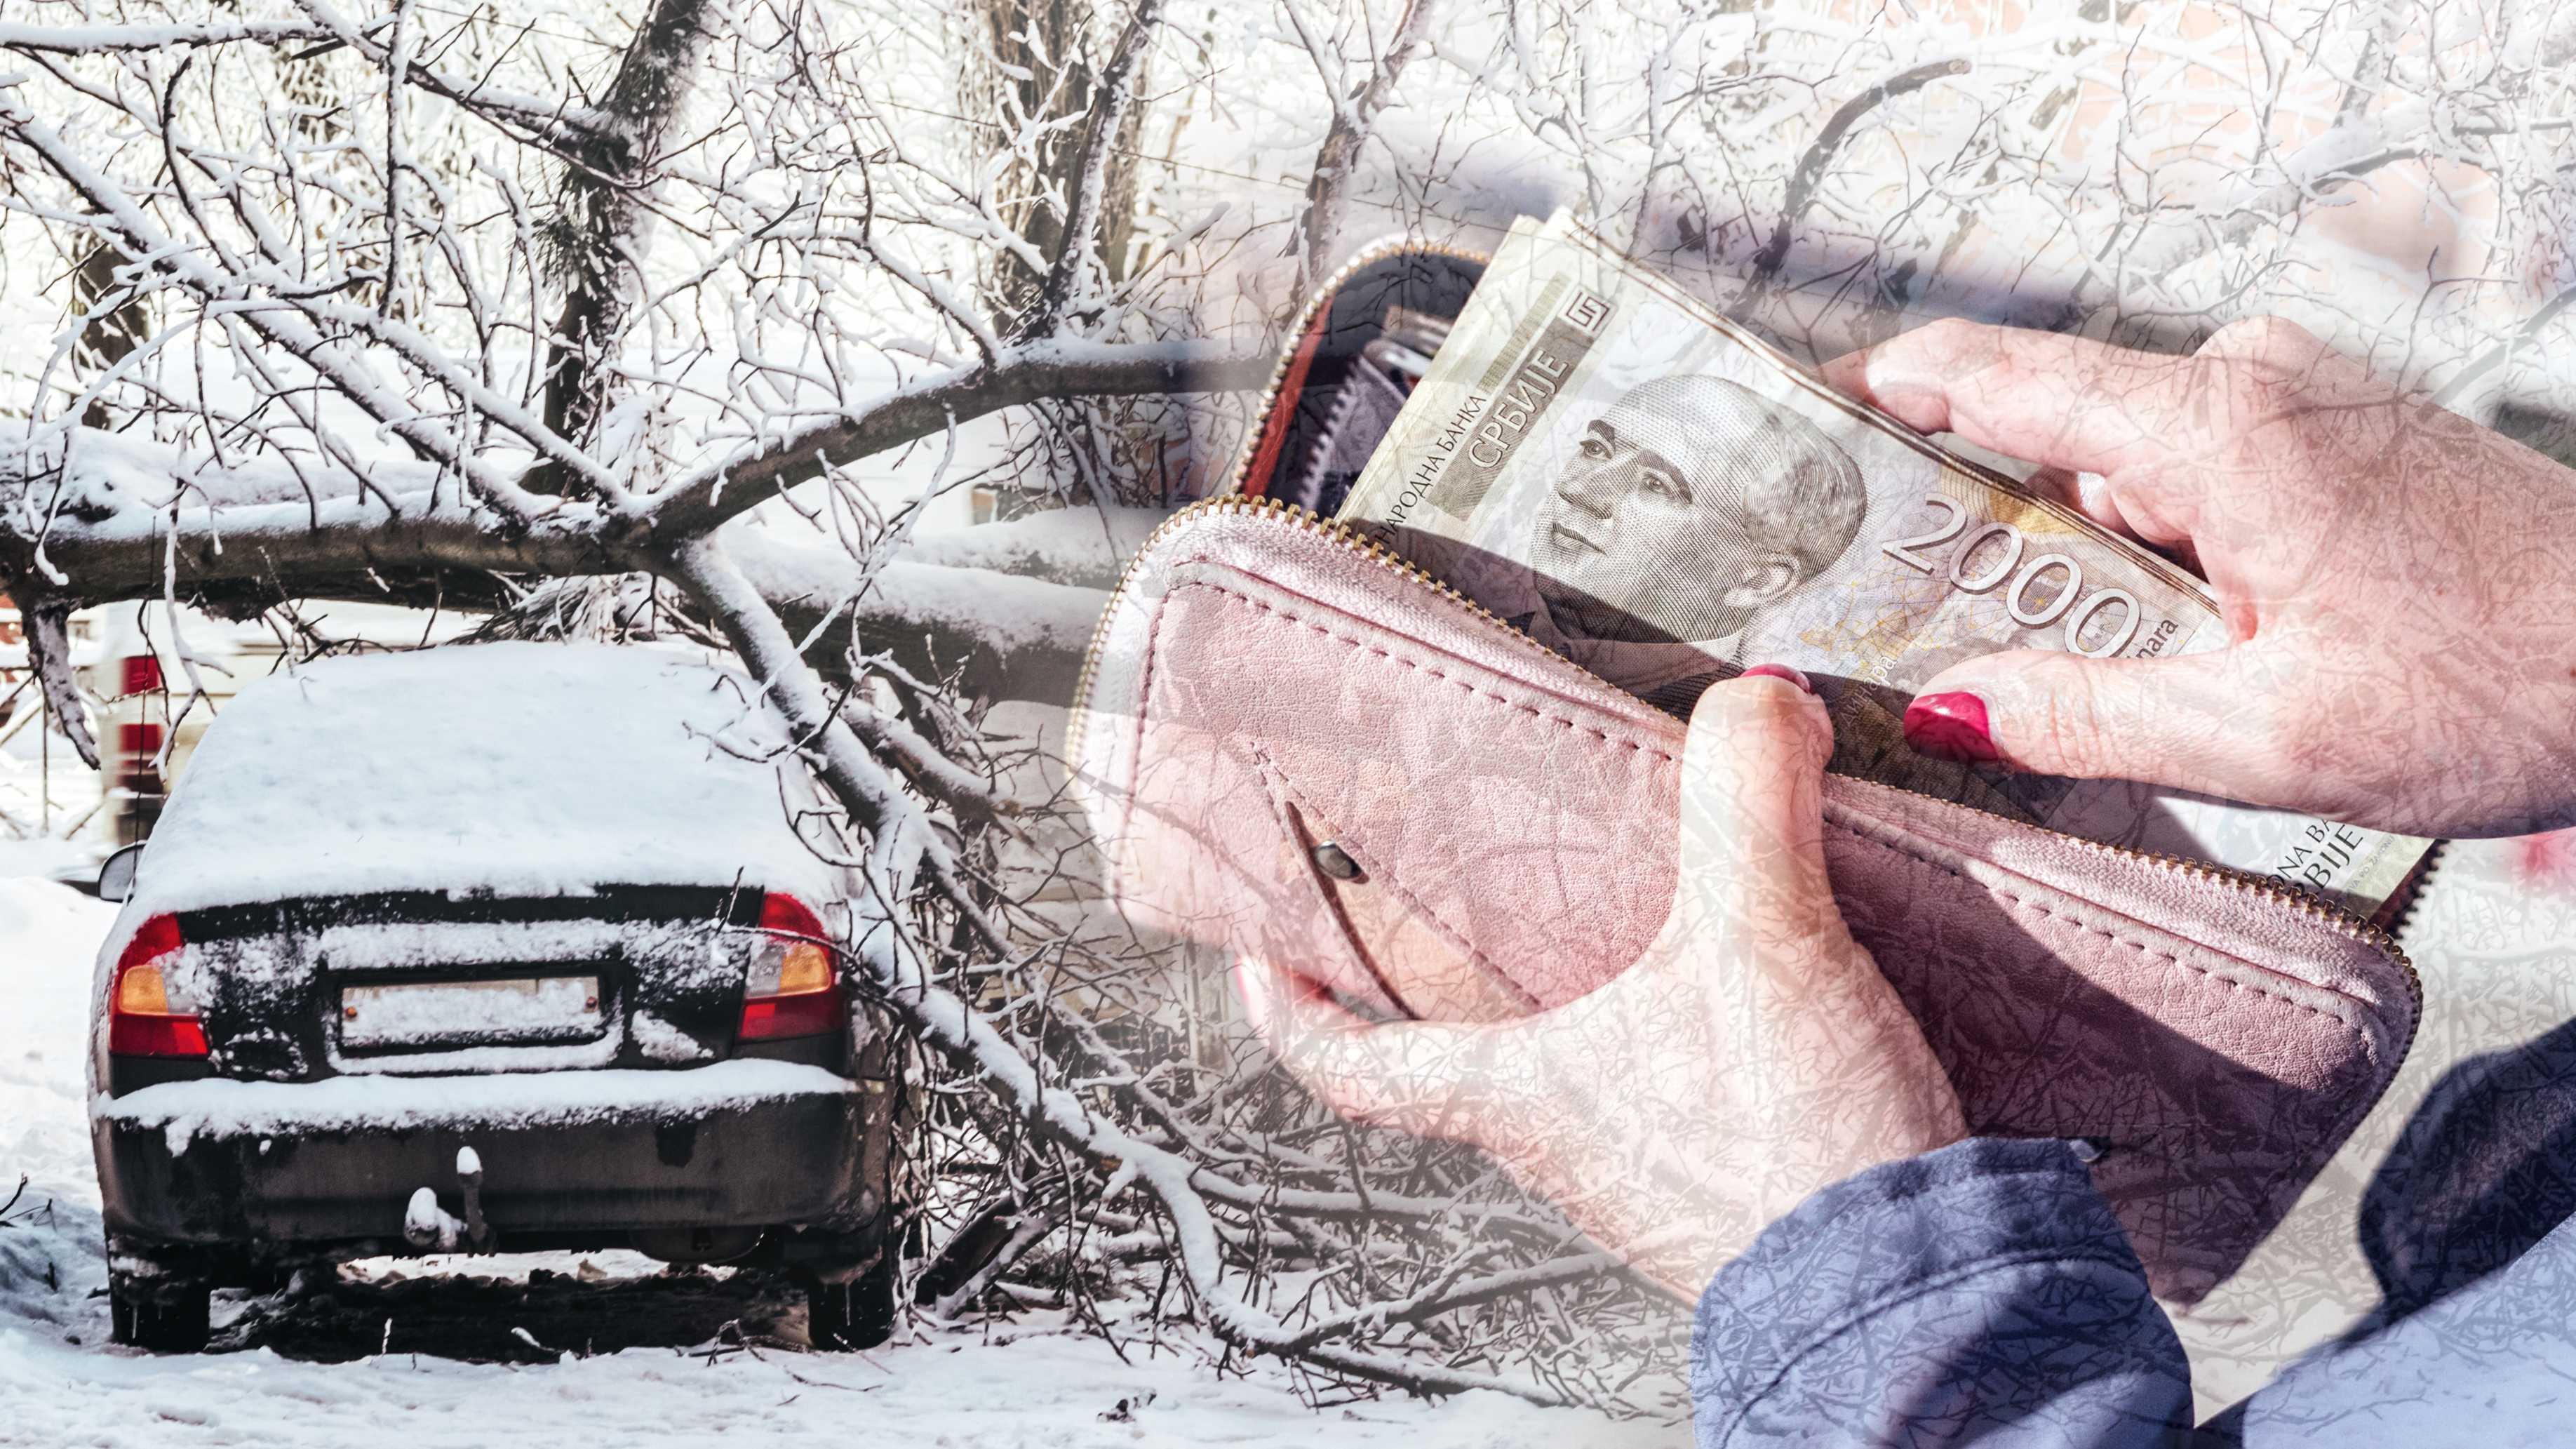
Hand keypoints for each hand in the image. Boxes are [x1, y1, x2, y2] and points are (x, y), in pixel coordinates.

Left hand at [1237, 675, 1966, 1300]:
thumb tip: (1753, 698)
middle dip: (1450, 969)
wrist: (1921, 1295)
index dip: (1289, 1004)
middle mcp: (1566, 1146)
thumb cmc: (1796, 1152)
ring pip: (1578, 1072)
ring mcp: (1648, 1178)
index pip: (1355, 1063)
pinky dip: (1681, 1035)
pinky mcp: (1736, 1190)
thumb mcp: (1761, 941)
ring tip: (1616, 908)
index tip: (1256, 949)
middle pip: (1465, 1051)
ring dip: (1578, 998)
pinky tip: (1745, 988)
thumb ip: (1743, 802)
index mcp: (1522, 1097)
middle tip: (1455, 879)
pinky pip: (1677, 1098)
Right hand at [1822, 316, 2575, 838]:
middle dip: (1988, 527)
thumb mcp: (2272, 740)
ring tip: (2104, 665)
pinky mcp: (2331, 432)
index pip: (2001, 374)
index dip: (1887, 389)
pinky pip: (2194, 474)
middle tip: (1946, 630)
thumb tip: (1951, 712)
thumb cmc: (2512, 682)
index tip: (1805, 414)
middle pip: (2053, 429)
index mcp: (2220, 431)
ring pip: (2124, 465)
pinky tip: (2187, 640)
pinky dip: (2158, 549)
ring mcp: (2298, 399)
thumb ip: (2089, 717)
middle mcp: (2254, 383)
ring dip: (2089, 558)